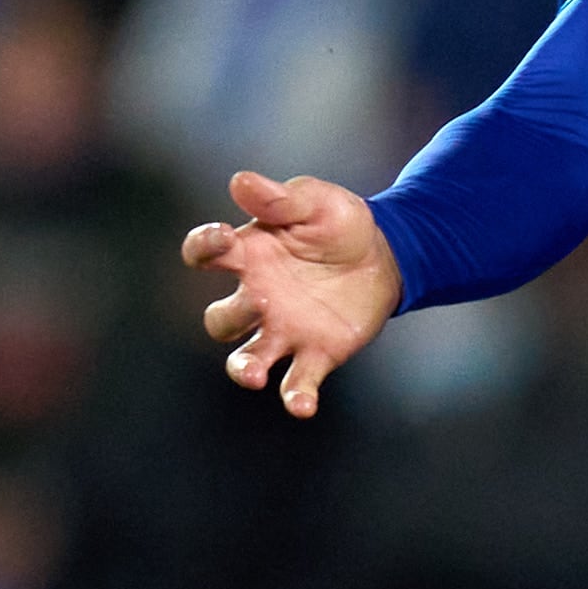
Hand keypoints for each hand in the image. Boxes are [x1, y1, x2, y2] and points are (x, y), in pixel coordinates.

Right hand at [186, 170, 401, 417]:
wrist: (385, 254)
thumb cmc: (338, 223)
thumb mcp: (316, 200)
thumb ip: (281, 196)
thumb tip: (240, 181)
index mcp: (248, 254)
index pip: (205, 253)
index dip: (202, 248)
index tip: (221, 240)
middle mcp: (257, 297)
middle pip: (221, 318)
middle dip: (228, 316)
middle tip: (255, 303)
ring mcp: (283, 329)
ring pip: (248, 358)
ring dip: (244, 369)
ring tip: (253, 375)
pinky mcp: (317, 354)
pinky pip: (297, 381)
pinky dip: (296, 397)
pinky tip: (302, 406)